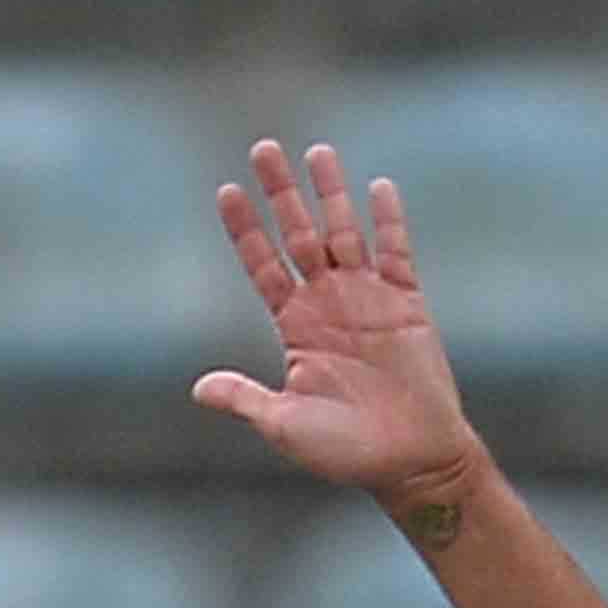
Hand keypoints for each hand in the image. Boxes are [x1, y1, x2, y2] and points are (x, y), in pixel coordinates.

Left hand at [191, 140, 484, 525]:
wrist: (408, 460)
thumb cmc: (343, 451)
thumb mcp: (283, 425)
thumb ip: (244, 399)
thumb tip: (198, 388)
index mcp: (294, 328)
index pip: (262, 266)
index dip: (245, 230)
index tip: (227, 191)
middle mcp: (326, 304)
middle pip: (298, 235)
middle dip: (281, 192)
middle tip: (264, 147)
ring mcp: (367, 300)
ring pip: (344, 232)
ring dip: (330, 192)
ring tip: (316, 150)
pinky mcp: (407, 304)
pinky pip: (396, 254)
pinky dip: (388, 222)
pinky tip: (377, 186)